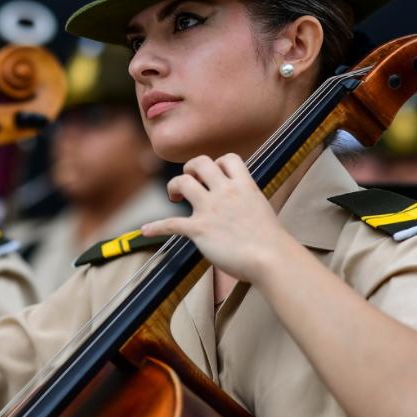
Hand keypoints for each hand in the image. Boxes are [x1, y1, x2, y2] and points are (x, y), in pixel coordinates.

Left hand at [140, 154, 297, 282]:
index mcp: (244, 186)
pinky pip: (171, 223)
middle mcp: (225, 192)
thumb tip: (242, 208)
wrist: (271, 258)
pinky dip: (156, 227)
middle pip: (200, 163)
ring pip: (183, 182)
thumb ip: (247, 203)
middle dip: (191, 168)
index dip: (218, 163)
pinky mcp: (199, 229)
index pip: (228, 159)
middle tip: (190, 179)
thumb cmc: (272, 242)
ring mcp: (210, 209)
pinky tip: (145, 231)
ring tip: (173, 195)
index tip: (215, 175)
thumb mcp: (262, 211)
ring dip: (174, 186)